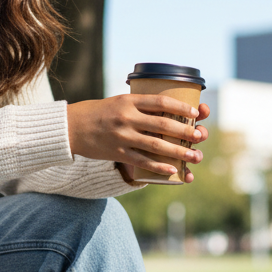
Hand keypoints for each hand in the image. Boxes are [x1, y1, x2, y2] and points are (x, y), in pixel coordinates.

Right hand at [67, 95, 209, 182]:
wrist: (71, 127)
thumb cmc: (98, 113)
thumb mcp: (118, 102)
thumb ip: (139, 106)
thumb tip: (166, 110)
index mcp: (128, 101)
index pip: (161, 102)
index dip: (181, 107)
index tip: (195, 111)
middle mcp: (126, 118)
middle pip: (163, 124)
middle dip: (185, 131)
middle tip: (200, 136)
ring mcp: (122, 136)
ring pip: (156, 145)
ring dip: (178, 151)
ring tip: (194, 156)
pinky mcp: (117, 152)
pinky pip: (141, 161)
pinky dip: (158, 166)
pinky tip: (172, 169)